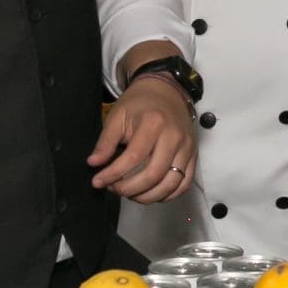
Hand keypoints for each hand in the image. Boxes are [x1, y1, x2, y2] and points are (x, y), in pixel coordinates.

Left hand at [90, 74, 197, 202]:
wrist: (167, 92)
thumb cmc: (139, 104)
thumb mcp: (117, 116)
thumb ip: (105, 142)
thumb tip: (94, 164)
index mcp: (153, 124)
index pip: (133, 157)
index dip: (113, 174)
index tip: (97, 182)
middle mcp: (174, 137)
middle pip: (153, 174)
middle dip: (130, 189)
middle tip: (114, 189)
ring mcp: (187, 148)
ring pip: (170, 184)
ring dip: (148, 196)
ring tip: (130, 194)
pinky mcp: (194, 156)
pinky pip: (184, 184)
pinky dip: (168, 195)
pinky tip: (151, 193)